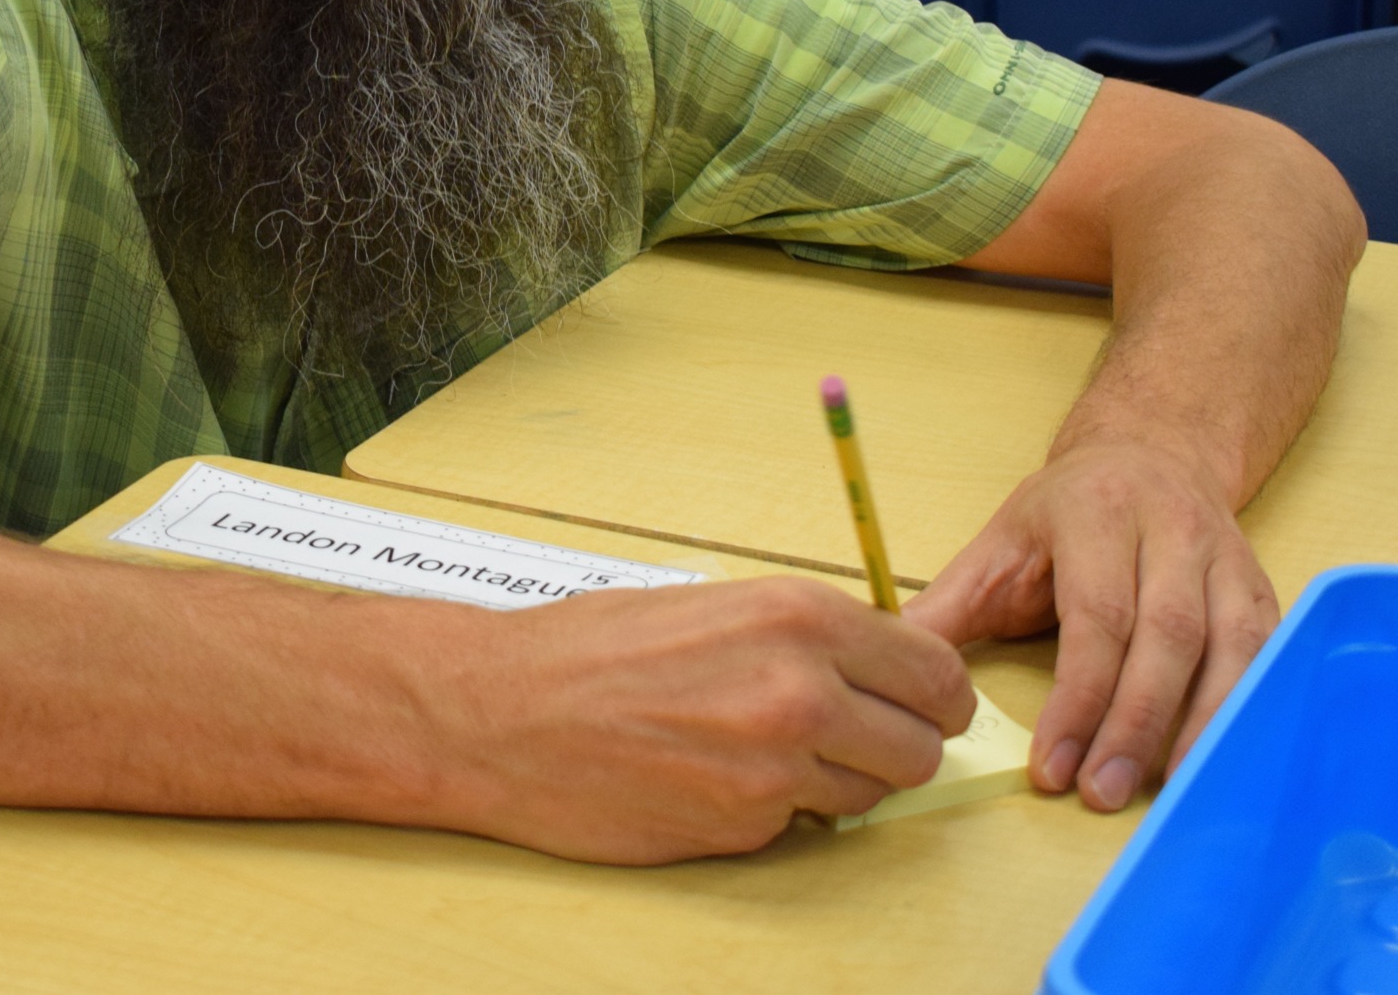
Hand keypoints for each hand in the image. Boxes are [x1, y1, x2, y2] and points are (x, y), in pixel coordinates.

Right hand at [439, 577, 973, 863]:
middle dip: (896, 743)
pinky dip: (775, 809)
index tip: (921, 701)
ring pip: (870, 795)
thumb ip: (802, 636)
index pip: (934, 672)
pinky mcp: (743, 830)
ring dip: (837, 780)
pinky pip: (800, 826)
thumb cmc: (589, 648)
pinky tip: (716, 776)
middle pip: (920, 746)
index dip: (932, 693)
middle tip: (853, 734)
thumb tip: (873, 670)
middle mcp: (800, 690)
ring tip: (767, 749)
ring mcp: (774, 770)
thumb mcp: (712, 605)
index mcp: (797, 616)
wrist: (501, 711)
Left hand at [902, 441, 1277, 812]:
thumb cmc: (1064, 515)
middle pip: (1166, 636)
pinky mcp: (1260, 589)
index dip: (1078, 697)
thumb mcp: (997, 546)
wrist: (1147, 456)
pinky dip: (1242, 711)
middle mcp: (1172, 529)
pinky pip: (1265, 657)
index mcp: (1096, 512)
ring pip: (1229, 649)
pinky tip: (1215, 759)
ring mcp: (1226, 558)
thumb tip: (889, 659)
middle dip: (1132, 723)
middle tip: (1099, 790)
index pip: (1097, 615)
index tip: (1052, 764)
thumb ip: (947, 606)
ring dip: (1196, 727)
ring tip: (1161, 791)